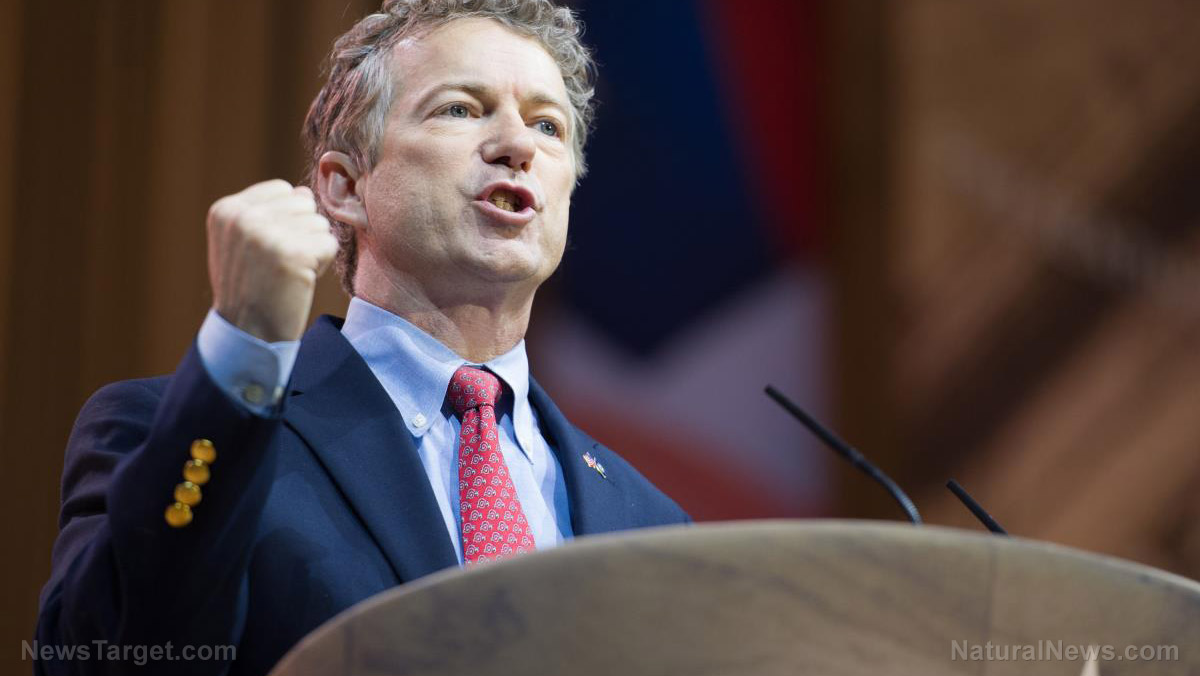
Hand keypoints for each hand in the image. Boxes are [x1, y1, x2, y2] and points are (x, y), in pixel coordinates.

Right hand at [206, 179, 337, 342]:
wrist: (248, 333)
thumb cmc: (251, 286)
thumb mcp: (242, 242)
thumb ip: (267, 212)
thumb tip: (304, 192)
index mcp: (226, 210)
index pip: (282, 190)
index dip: (287, 219)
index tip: (270, 248)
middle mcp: (244, 217)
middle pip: (304, 203)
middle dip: (301, 232)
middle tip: (282, 263)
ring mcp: (268, 235)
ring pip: (319, 223)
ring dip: (313, 249)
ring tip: (289, 272)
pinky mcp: (294, 254)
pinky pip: (330, 244)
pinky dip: (323, 264)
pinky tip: (300, 280)